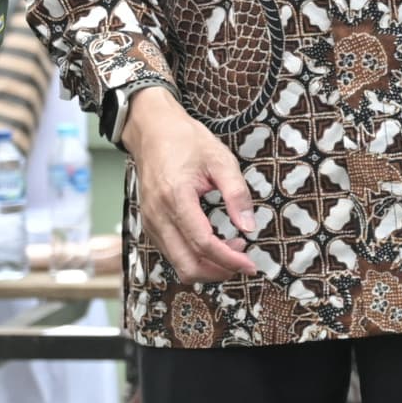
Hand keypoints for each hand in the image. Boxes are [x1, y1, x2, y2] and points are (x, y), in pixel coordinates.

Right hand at [114, 85, 258, 281]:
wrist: (152, 130)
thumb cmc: (186, 141)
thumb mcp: (220, 160)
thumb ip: (237, 194)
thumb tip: (249, 226)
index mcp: (175, 197)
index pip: (203, 244)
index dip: (229, 259)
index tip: (251, 264)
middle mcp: (158, 215)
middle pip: (187, 265)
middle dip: (218, 272)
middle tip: (243, 261)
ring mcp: (151, 222)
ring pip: (178, 264)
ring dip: (207, 267)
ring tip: (232, 248)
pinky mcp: (150, 224)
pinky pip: (172, 253)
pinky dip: (194, 258)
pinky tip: (214, 244)